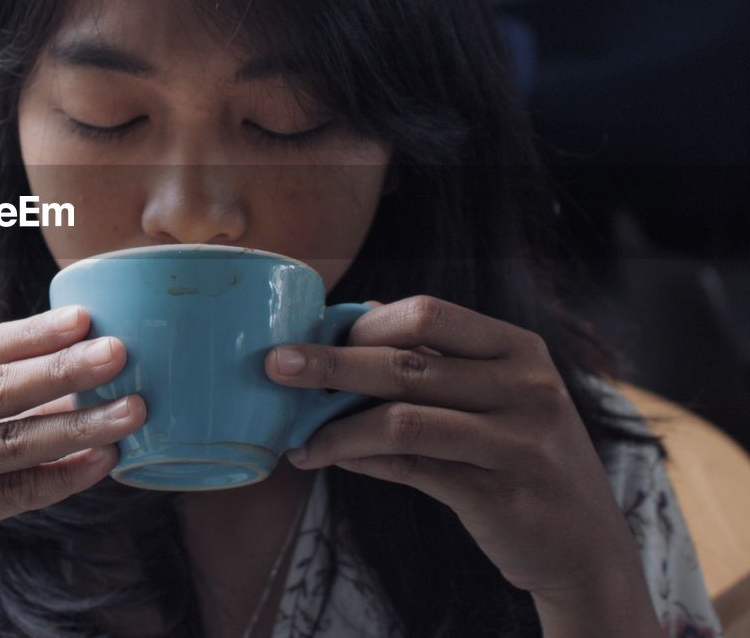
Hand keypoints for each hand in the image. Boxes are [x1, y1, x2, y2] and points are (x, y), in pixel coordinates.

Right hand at [0, 306, 144, 625]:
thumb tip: (70, 369)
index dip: (36, 333)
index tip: (87, 319)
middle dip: (66, 368)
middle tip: (120, 352)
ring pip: (10, 441)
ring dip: (80, 425)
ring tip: (131, 411)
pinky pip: (10, 491)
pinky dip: (62, 477)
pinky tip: (100, 462)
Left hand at [263, 295, 652, 615]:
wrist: (586, 548)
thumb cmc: (523, 458)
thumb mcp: (497, 398)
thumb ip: (435, 364)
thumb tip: (354, 327)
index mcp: (519, 349)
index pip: (429, 314)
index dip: (364, 323)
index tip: (317, 336)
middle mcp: (526, 388)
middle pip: (407, 362)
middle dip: (331, 363)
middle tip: (276, 367)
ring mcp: (518, 442)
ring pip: (401, 419)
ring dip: (336, 427)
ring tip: (297, 437)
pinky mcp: (500, 495)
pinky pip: (411, 468)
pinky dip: (361, 459)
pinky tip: (330, 457)